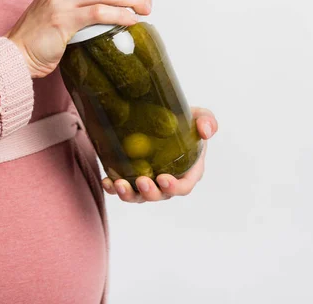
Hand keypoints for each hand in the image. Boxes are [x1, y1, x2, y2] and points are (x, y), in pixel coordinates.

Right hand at [7, 0, 151, 77]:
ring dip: (131, 0)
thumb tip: (109, 15)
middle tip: (149, 2)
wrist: (13, 55)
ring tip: (145, 9)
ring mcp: (60, 1)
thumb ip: (79, 10)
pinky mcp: (62, 19)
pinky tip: (131, 20)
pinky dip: (118, 15)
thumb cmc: (36, 43)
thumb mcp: (58, 17)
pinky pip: (98, 12)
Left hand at [101, 107, 217, 202]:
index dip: (174, 187)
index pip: (184, 186)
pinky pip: (120, 188)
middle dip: (150, 192)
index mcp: (188, 171)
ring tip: (119, 184)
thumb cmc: (183, 120)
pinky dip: (112, 188)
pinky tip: (106, 181)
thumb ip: (206, 121)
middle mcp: (167, 181)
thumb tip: (206, 131)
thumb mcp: (198, 116)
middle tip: (141, 181)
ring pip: (138, 196)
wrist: (159, 116)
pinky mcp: (130, 177)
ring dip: (128, 194)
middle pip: (160, 195)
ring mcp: (148, 182)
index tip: (163, 178)